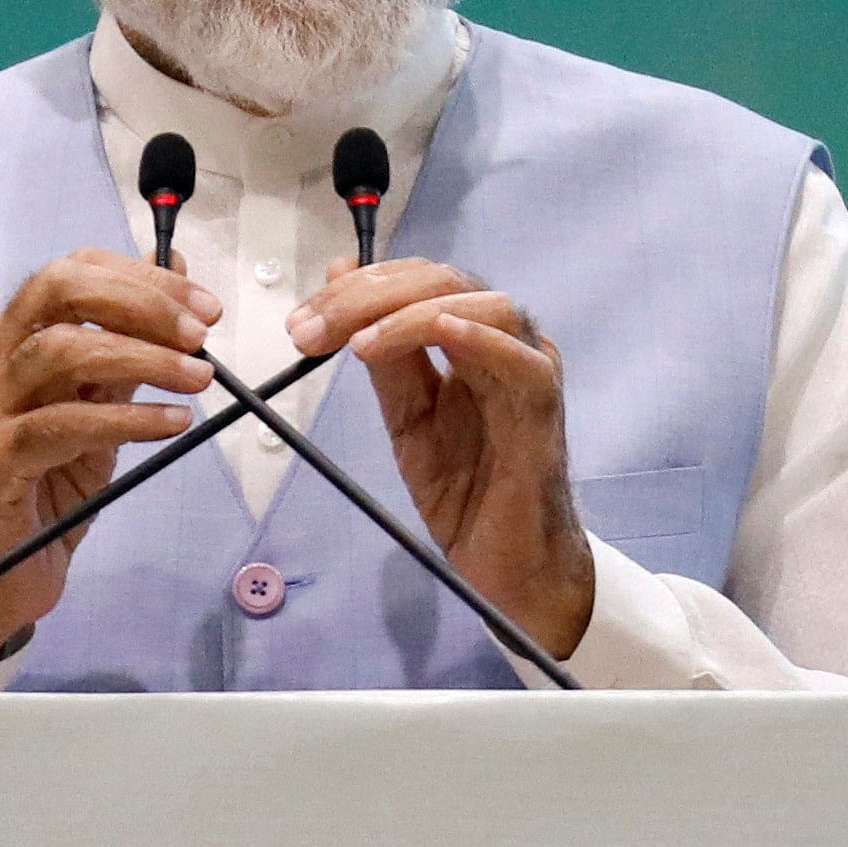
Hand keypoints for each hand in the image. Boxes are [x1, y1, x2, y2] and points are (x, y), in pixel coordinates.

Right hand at [0, 250, 217, 663]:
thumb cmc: (48, 485)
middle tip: (199, 332)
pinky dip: (126, 418)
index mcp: (14, 338)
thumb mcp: (100, 408)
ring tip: (197, 378)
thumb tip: (180, 296)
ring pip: (61, 350)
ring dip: (142, 357)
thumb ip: (131, 352)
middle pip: (59, 290)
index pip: (74, 271)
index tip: (203, 305)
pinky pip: (63, 423)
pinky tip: (170, 422)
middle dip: (140, 301)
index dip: (144, 277)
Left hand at [289, 260, 593, 658]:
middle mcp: (506, 344)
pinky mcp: (545, 412)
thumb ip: (382, 357)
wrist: (507, 566)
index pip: (418, 280)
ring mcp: (529, 373)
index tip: (302, 321)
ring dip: (414, 312)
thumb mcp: (407, 417)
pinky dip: (481, 339)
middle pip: (446, 281)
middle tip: (312, 330)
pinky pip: (524, 362)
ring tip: (360, 343)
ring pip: (487, 306)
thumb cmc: (468, 493)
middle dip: (370, 296)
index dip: (357, 288)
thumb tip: (339, 283)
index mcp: (472, 339)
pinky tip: (439, 333)